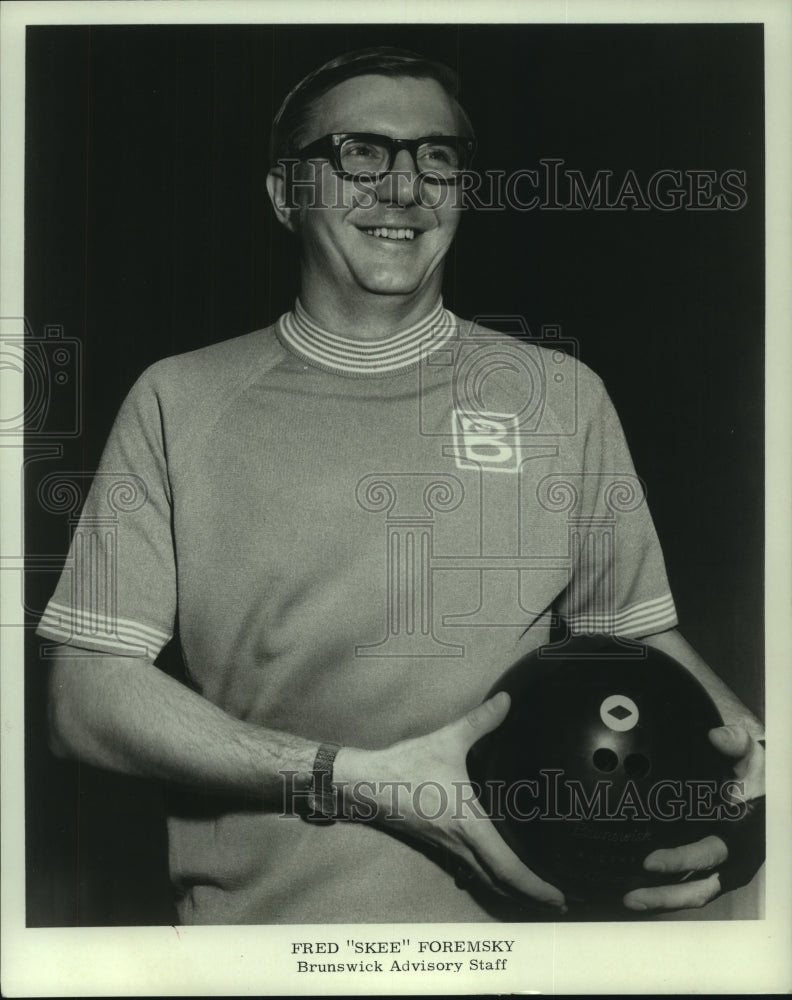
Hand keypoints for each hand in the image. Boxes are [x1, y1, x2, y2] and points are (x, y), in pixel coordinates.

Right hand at [336, 692, 566, 911]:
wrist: (366, 784)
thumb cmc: (406, 766)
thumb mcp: (446, 741)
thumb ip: (479, 721)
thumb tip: (506, 700)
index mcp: (469, 825)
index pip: (508, 868)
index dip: (536, 887)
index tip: (560, 898)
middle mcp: (461, 844)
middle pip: (501, 883)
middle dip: (531, 895)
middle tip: (559, 902)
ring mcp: (448, 847)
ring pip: (485, 879)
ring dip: (511, 890)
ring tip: (534, 891)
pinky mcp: (438, 843)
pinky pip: (471, 870)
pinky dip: (490, 877)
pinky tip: (496, 868)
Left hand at [622, 725, 764, 912]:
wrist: (761, 789)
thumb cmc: (752, 772)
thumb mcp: (751, 757)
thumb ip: (736, 744)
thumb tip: (716, 737)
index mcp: (742, 837)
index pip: (709, 854)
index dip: (681, 861)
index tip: (648, 861)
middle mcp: (734, 860)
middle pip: (699, 887)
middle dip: (665, 894)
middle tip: (631, 895)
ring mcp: (724, 870)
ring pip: (693, 894)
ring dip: (662, 901)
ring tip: (629, 900)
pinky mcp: (712, 871)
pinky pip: (690, 888)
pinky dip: (667, 893)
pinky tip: (637, 888)